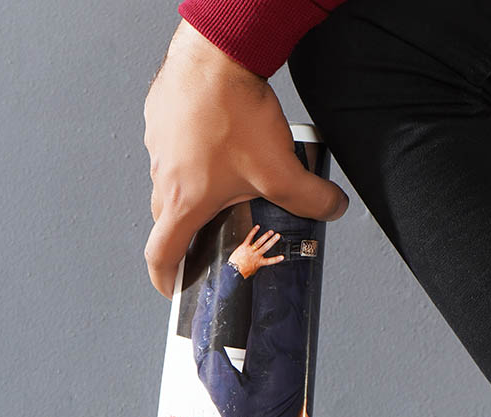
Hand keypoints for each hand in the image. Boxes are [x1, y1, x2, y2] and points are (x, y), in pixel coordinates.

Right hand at [143, 20, 347, 296]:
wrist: (216, 52)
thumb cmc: (236, 113)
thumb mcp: (283, 171)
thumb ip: (313, 201)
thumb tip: (334, 210)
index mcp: (183, 200)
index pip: (161, 253)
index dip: (165, 278)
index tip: (173, 289)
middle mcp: (162, 175)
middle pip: (168, 219)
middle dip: (189, 236)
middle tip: (213, 241)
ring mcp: (157, 144)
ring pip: (171, 181)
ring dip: (194, 192)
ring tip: (229, 187)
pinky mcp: (160, 116)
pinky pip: (174, 148)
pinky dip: (192, 157)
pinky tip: (223, 147)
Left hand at [228, 226, 283, 277]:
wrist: (234, 270)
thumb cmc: (242, 271)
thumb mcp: (252, 270)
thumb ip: (256, 266)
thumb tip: (257, 265)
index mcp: (259, 262)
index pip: (270, 261)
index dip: (277, 259)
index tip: (282, 257)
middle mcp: (256, 255)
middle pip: (266, 247)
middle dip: (273, 241)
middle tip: (277, 236)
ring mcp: (250, 250)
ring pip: (260, 242)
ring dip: (266, 236)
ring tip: (271, 232)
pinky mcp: (244, 246)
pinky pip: (250, 237)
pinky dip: (253, 232)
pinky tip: (257, 227)